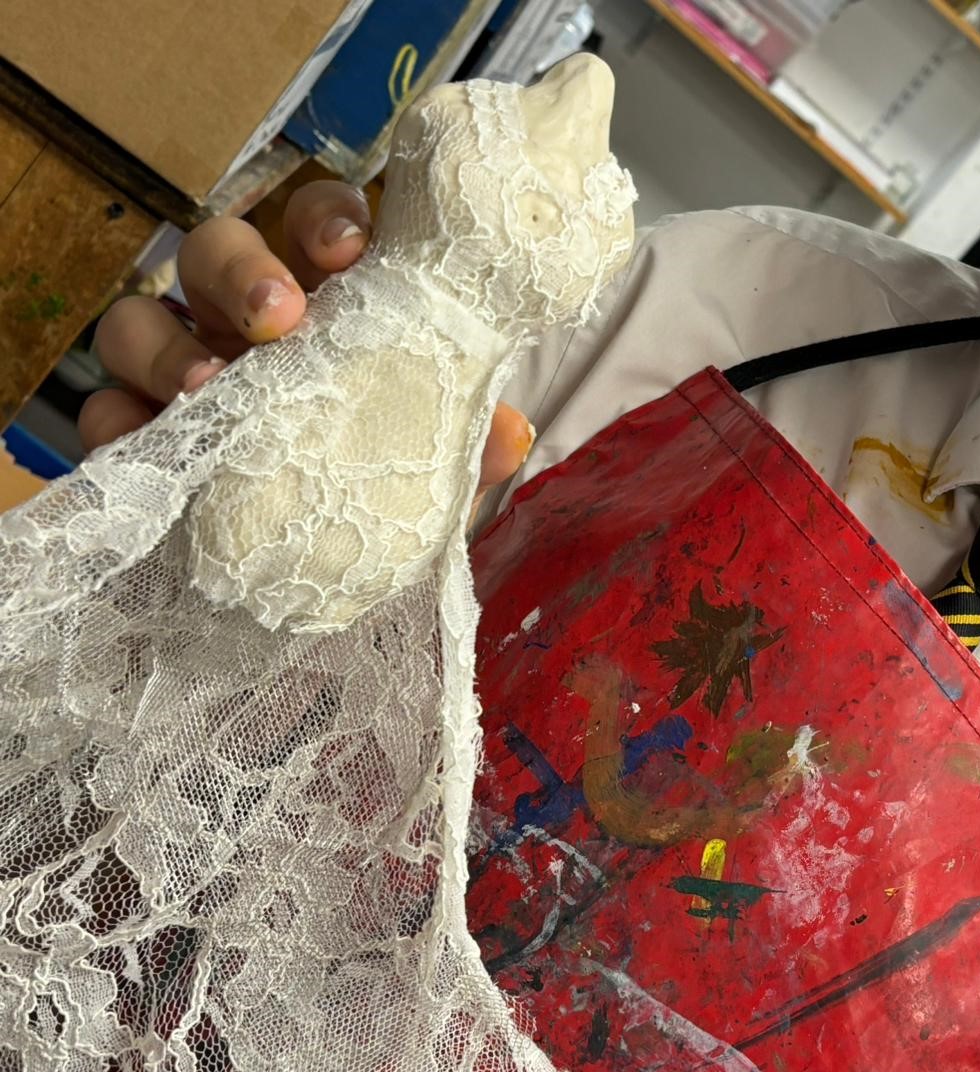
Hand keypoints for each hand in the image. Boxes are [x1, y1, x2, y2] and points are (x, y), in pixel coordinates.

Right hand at [81, 180, 533, 500]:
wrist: (317, 580)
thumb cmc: (379, 493)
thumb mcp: (435, 471)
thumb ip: (467, 445)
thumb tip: (512, 430)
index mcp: (328, 305)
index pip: (317, 225)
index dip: (326, 219)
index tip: (350, 250)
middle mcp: (245, 324)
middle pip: (217, 248)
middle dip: (242, 268)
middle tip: (279, 316)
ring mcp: (181, 371)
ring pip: (142, 315)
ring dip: (166, 343)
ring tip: (206, 389)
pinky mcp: (135, 433)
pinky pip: (103, 410)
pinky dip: (116, 421)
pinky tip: (147, 441)